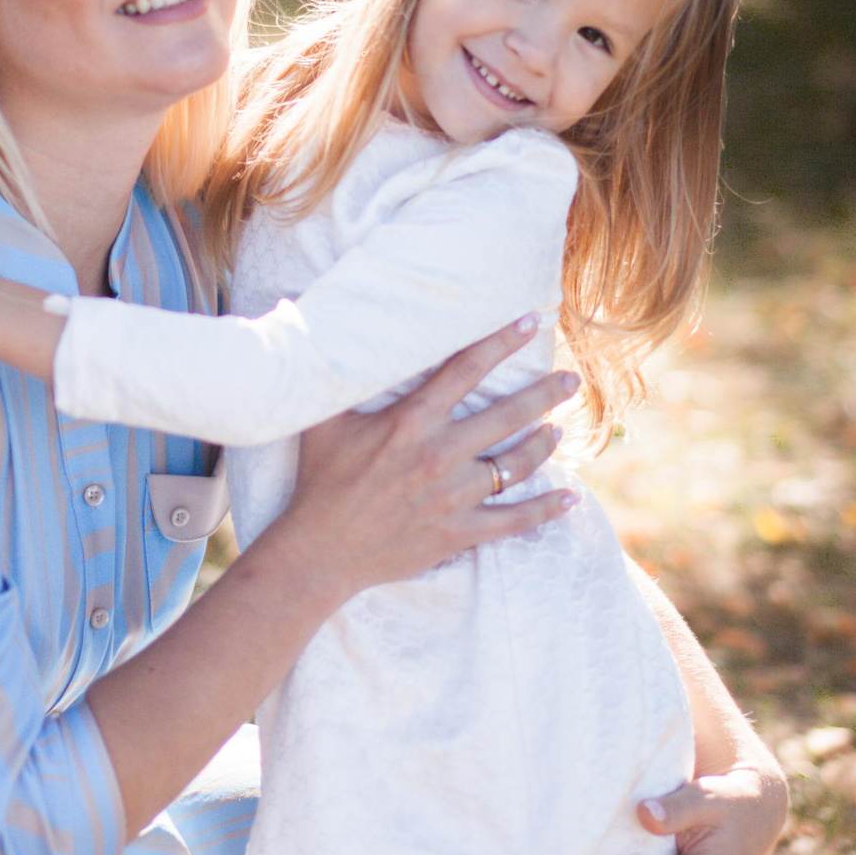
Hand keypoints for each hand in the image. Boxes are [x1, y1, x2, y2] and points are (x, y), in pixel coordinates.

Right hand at [274, 316, 578, 598]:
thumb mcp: (319, 420)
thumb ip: (321, 366)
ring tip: (559, 430)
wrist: (320, 551)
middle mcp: (439, 454)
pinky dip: (547, 510)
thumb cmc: (319, 480)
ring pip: (517, 464)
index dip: (501, 341)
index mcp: (411, 421)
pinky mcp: (460, 532)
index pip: (466, 369)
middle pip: (508, 414)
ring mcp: (454, 496)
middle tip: (572, 379)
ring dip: (544, 444)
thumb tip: (284, 303)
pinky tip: (571, 498)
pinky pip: (515, 519)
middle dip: (546, 393)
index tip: (530, 322)